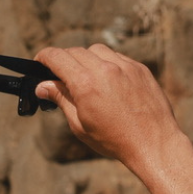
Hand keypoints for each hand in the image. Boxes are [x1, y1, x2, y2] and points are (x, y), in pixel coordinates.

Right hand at [32, 42, 181, 163]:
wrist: (153, 143)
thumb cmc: (114, 140)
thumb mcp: (80, 125)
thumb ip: (61, 100)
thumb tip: (42, 86)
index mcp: (85, 84)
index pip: (57, 57)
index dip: (44, 57)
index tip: (39, 62)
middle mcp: (104, 69)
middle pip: (75, 51)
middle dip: (63, 60)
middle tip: (59, 75)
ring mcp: (124, 65)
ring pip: (96, 50)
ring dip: (85, 59)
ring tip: (85, 78)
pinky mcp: (139, 68)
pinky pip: (116, 57)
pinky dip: (106, 64)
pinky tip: (107, 82)